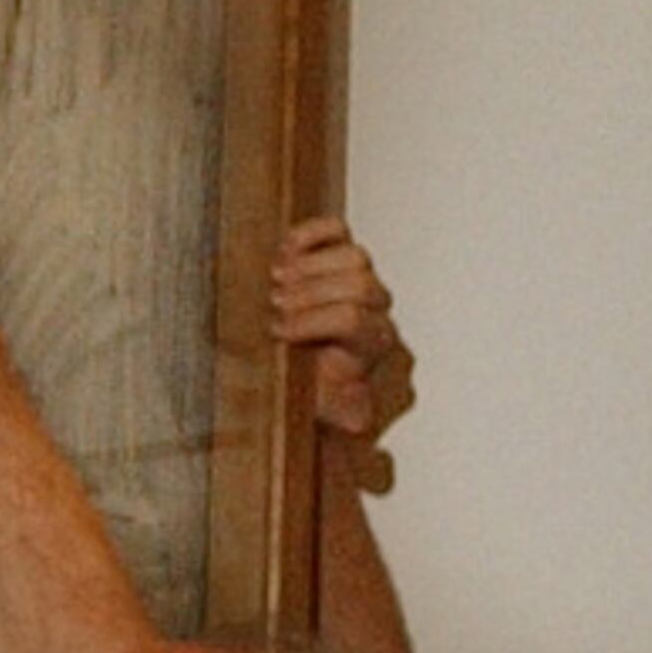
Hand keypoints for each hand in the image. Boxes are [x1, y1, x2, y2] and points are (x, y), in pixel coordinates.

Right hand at [270, 217, 413, 446]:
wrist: (306, 373)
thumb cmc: (313, 391)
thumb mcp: (327, 412)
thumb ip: (344, 414)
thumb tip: (356, 421)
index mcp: (373, 343)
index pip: (352, 318)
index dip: (312, 322)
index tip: (279, 333)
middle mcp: (377, 308)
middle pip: (358, 284)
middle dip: (309, 294)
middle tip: (274, 306)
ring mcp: (362, 276)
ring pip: (355, 256)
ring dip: (310, 267)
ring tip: (276, 282)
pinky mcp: (340, 251)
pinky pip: (338, 231)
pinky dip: (311, 235)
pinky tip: (284, 253)